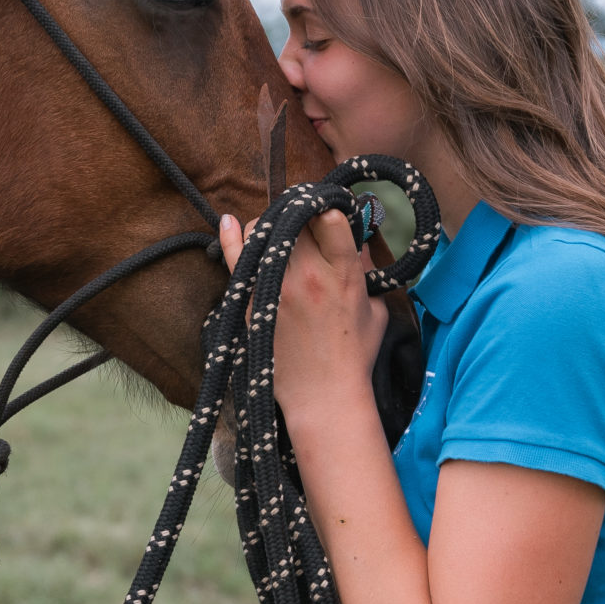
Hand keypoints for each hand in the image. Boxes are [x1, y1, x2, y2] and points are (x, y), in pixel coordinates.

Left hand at [218, 210, 386, 445]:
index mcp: (343, 274)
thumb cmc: (354, 356)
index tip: (326, 208)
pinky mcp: (252, 302)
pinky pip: (236, 259)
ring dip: (268, 224)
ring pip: (261, 232)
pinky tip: (229, 221)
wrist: (324, 397)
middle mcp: (308, 275)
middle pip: (294, 218)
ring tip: (276, 231)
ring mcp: (276, 288)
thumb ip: (365, 269)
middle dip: (297, 211)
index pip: (330, 218)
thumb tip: (356, 238)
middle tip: (300, 216)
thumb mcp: (375, 308)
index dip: (326, 206)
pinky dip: (231, 237)